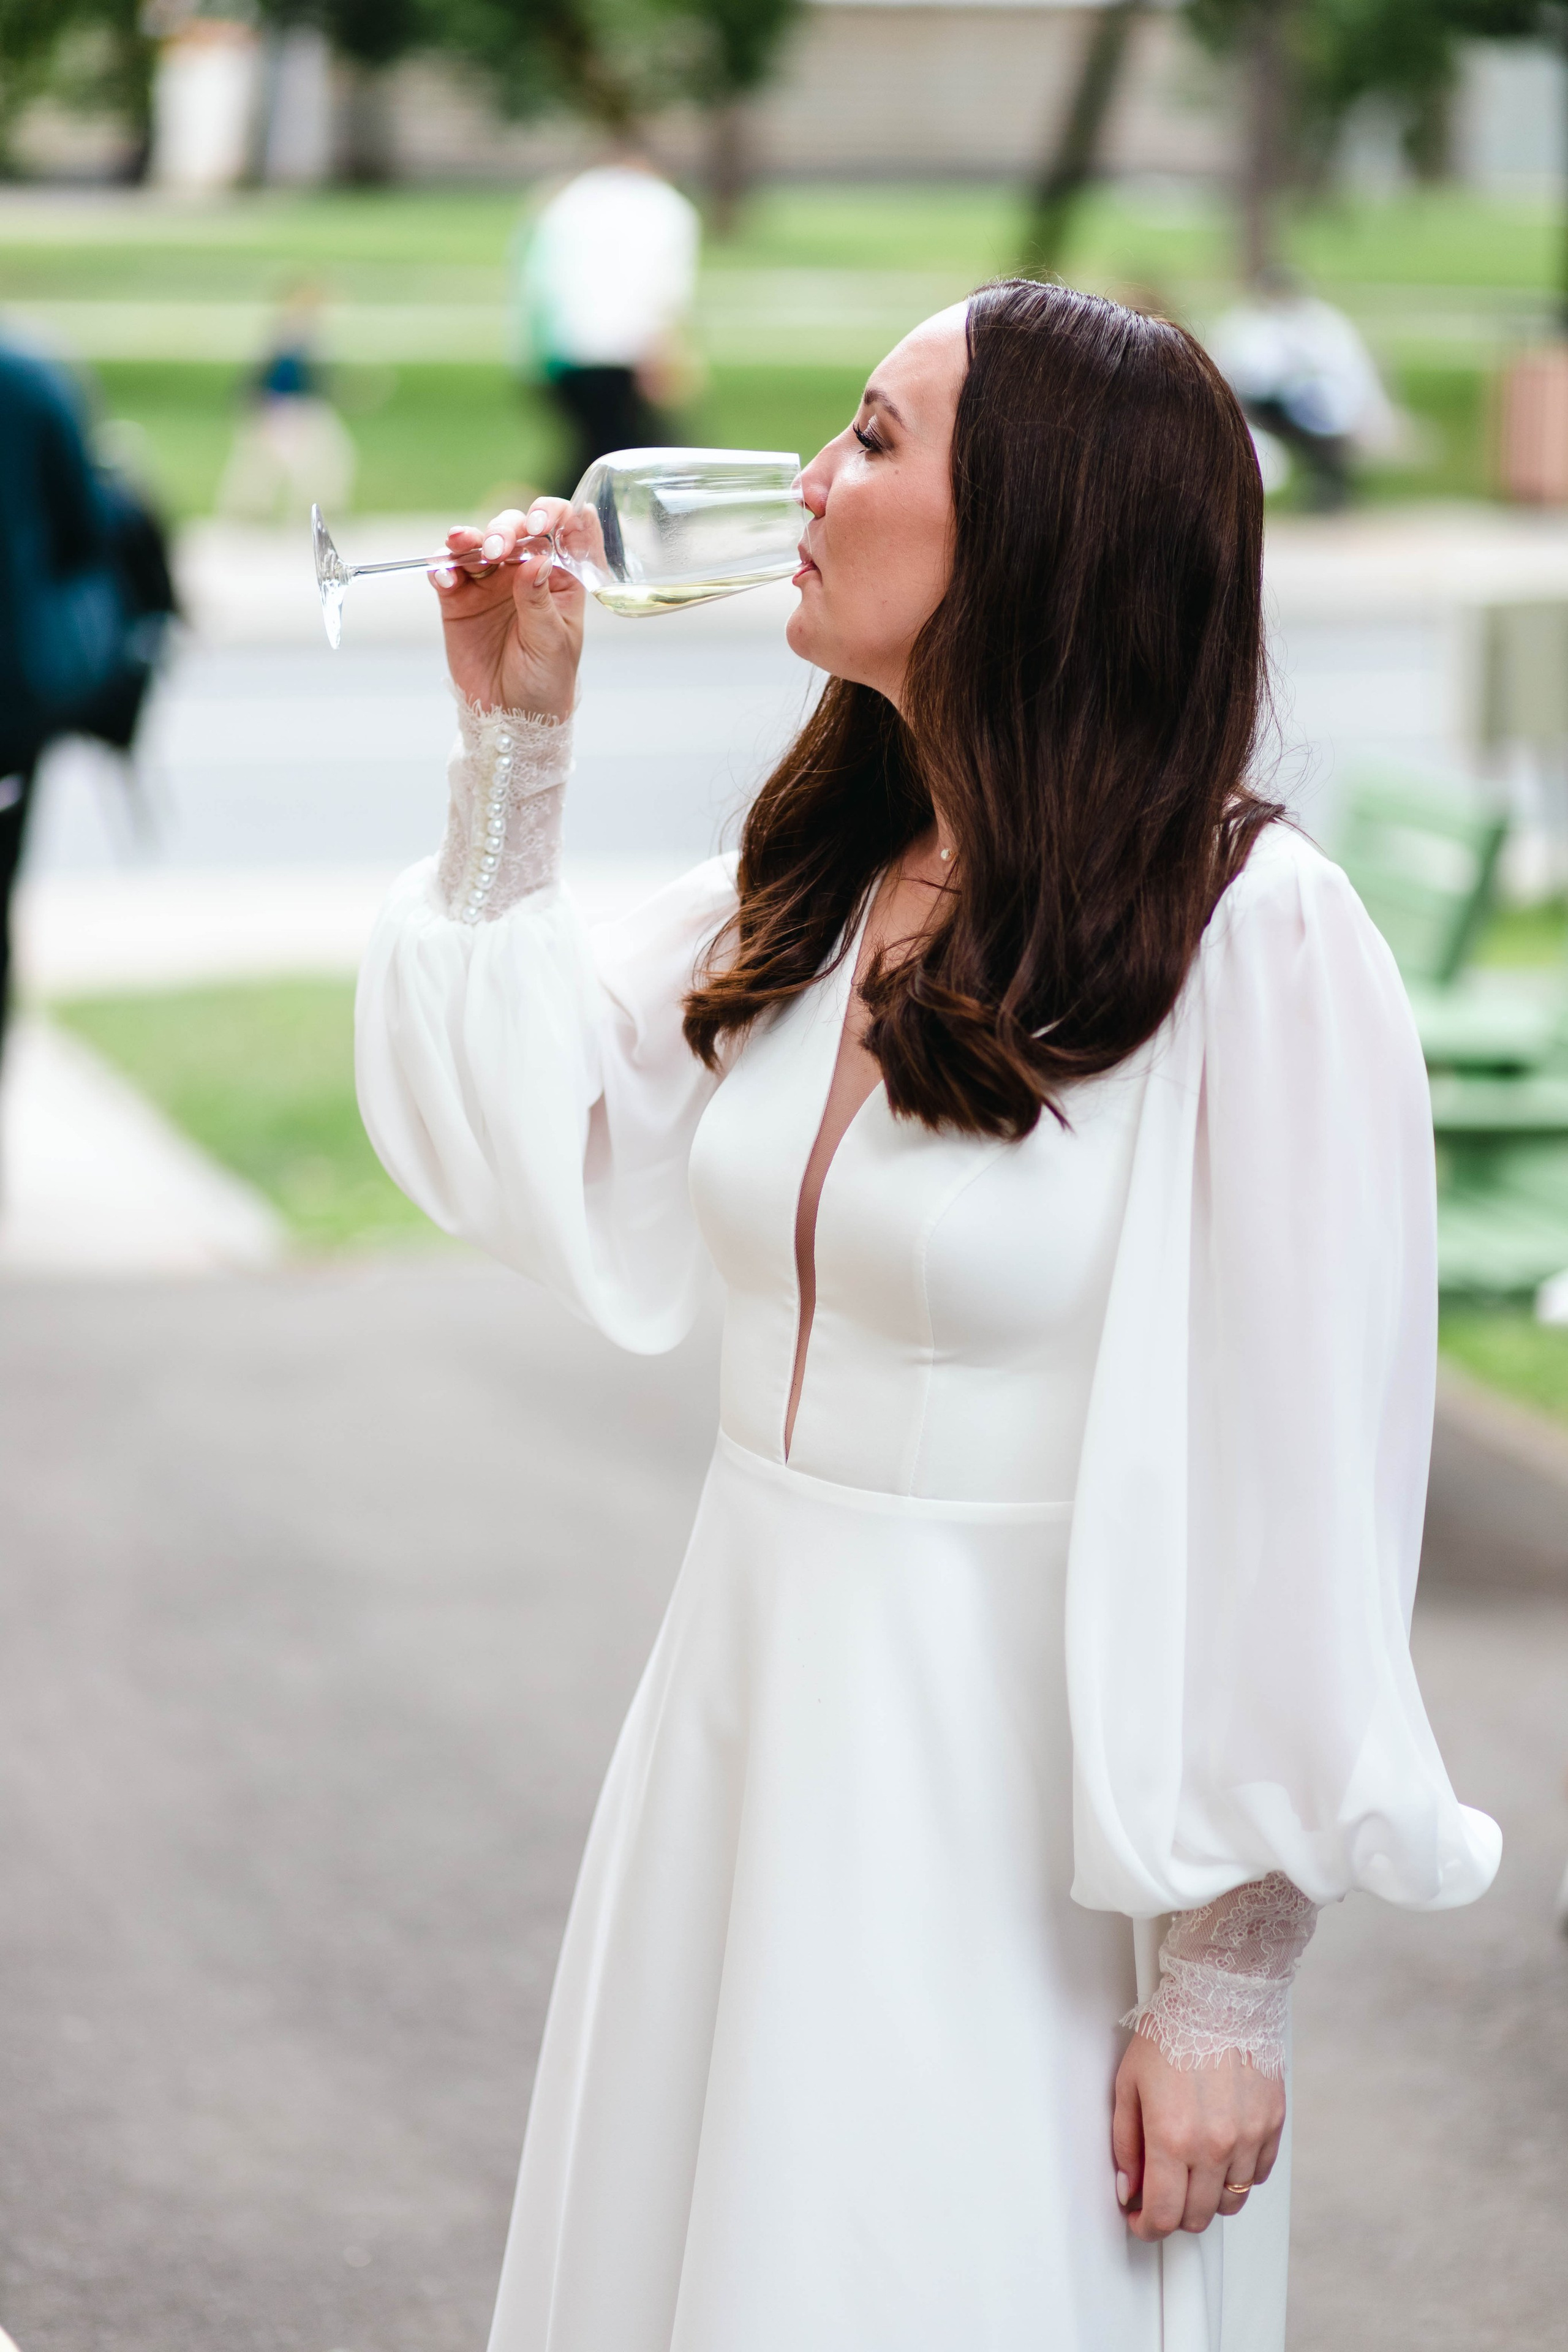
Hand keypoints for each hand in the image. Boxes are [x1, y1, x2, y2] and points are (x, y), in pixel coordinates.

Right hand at [433, 500, 583, 721]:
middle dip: (505, 529)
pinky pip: (447, 572)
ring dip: (470, 539)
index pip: (561, 530)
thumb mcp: (551, 643)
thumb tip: (537, 559)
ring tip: (463, 545)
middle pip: (514, 530)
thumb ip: (540, 601)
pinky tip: (444, 575)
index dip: (552, 514)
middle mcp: (524, 571)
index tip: (541, 521)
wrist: (511, 716)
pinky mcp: (458, 598)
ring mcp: (489, 582)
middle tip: (498, 550)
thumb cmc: (546, 680)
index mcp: (559, 576)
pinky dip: (443, 567)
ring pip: (477, 544)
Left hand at [1112, 2032, 1284, 2239]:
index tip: (1140, 2220)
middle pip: (1198, 2218)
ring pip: (1230, 2203)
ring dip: (1207, 2199)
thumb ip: (1125, 2143)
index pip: (1163, 2215)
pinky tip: (1220, 2152)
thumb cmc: (1170, 2032)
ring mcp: (1247, 2138)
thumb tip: (1128, 2187)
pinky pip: (1257, 2175)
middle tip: (1162, 2195)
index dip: (1147, 2228)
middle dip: (1175, 2216)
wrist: (1219, 1997)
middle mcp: (1214, 2146)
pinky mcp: (1271, 2126)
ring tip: (1191, 2172)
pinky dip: (1237, 2175)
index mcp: (1172, 2137)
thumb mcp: (1128, 2084)